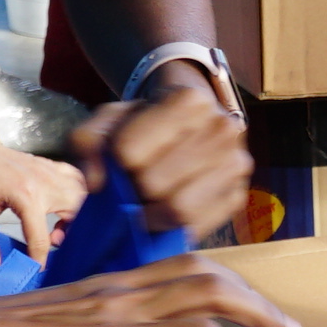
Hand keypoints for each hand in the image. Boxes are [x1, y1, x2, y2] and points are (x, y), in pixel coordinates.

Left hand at [0, 132, 79, 262]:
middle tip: (52, 239)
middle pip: (77, 212)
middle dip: (71, 232)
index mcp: (24, 196)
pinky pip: (76, 178)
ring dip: (77, 213)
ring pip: (82, 195)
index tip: (35, 269)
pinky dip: (76, 193)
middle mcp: (43, 182)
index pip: (41, 238)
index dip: (39, 259)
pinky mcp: (48, 164)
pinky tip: (62, 204)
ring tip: (57, 224)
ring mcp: (48, 170)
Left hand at [70, 86, 254, 240]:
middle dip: (134, 190)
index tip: (120, 161)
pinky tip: (165, 213)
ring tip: (148, 200)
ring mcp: (236, 164)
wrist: (189, 127)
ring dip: (151, 213)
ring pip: (177, 209)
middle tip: (134, 184)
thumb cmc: (145, 125)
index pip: (128, 151)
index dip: (115, 164)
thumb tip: (96, 183)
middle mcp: (222, 129)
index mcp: (189, 100)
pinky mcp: (238, 196)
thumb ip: (88, 142)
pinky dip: (172, 227)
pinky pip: (196, 227)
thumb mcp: (110, 121)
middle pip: (152, 184)